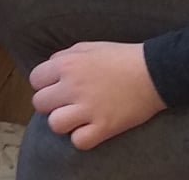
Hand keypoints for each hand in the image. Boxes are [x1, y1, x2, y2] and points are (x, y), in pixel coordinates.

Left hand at [29, 42, 164, 149]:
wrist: (153, 72)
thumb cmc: (120, 57)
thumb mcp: (87, 47)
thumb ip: (64, 56)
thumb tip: (49, 67)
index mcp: (66, 64)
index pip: (35, 80)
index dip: (44, 84)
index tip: (56, 87)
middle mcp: (72, 86)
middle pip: (40, 103)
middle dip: (50, 104)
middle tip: (66, 103)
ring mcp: (88, 108)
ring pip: (54, 124)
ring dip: (64, 122)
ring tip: (76, 118)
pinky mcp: (104, 127)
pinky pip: (79, 141)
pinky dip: (82, 138)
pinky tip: (90, 129)